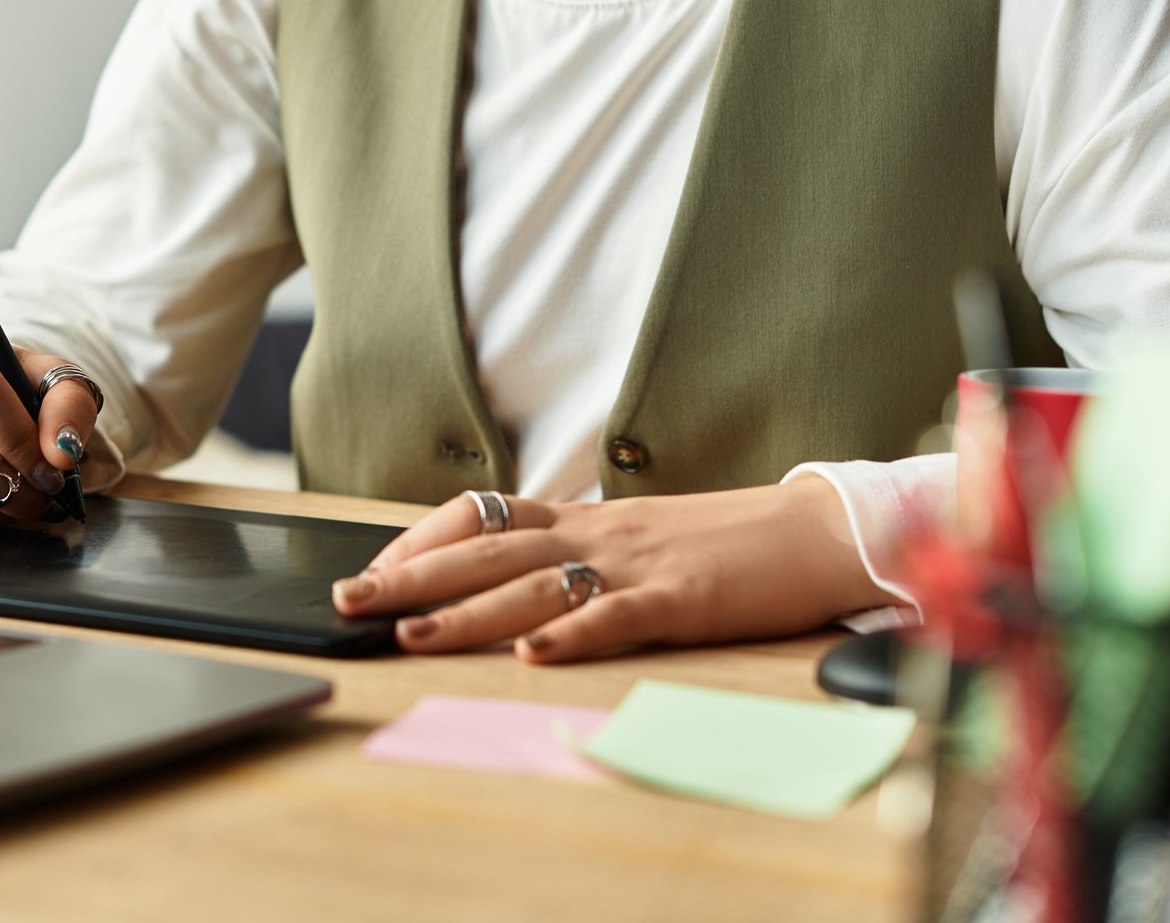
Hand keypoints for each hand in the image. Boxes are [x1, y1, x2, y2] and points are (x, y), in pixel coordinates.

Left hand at [329, 477, 895, 662]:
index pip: (482, 516)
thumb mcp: (635, 537)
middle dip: (412, 576)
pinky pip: (619, 616)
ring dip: (468, 613)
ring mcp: (639, 564)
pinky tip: (533, 654)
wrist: (817, 530)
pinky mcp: (683, 598)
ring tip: (413, 634)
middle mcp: (599, 534)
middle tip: (351, 600)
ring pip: (536, 585)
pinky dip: (573, 635)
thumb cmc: (725, 540)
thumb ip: (577, 552)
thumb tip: (513, 578)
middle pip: (488, 550)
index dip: (422, 540)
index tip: (374, 568)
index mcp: (586, 518)